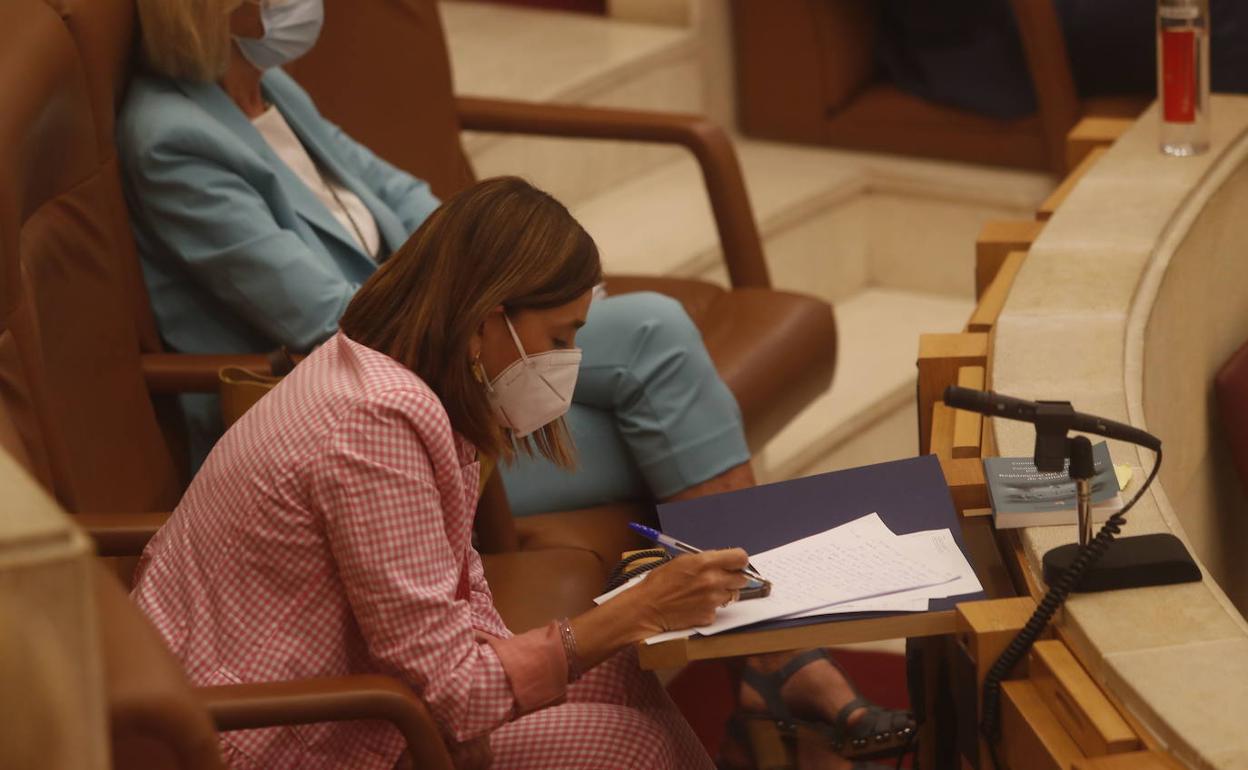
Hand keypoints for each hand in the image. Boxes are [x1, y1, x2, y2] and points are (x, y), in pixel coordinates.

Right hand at [626, 548, 750, 633]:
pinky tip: (696, 605)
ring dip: (722, 594)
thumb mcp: (682, 561)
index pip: (740, 558)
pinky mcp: (709, 616)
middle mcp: (713, 581)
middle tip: (720, 579)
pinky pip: (718, 610)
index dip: (739, 561)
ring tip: (704, 593)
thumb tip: (722, 561)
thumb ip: (706, 560)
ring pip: (732, 596)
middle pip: (742, 579)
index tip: (736, 564)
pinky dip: (710, 608)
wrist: (647, 608)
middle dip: (733, 578)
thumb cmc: (660, 582)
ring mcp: (713, 600)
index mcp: (706, 562)